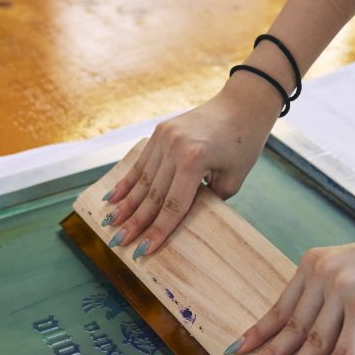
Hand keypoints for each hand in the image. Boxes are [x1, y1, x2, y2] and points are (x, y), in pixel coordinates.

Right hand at [104, 81, 277, 256]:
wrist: (242, 105)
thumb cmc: (243, 145)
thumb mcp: (233, 180)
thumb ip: (206, 200)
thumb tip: (181, 218)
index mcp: (194, 159)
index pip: (173, 205)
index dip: (158, 230)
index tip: (144, 250)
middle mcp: (175, 147)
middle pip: (152, 194)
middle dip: (136, 221)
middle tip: (120, 242)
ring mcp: (164, 137)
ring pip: (142, 179)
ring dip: (126, 204)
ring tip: (111, 223)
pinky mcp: (160, 131)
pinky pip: (141, 162)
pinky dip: (127, 181)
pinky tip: (112, 197)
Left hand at [230, 232, 354, 354]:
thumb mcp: (348, 270)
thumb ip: (328, 295)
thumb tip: (310, 338)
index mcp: (313, 264)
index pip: (280, 306)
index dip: (259, 332)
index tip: (238, 349)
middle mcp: (323, 275)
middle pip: (291, 327)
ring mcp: (343, 292)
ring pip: (313, 342)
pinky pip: (344, 353)